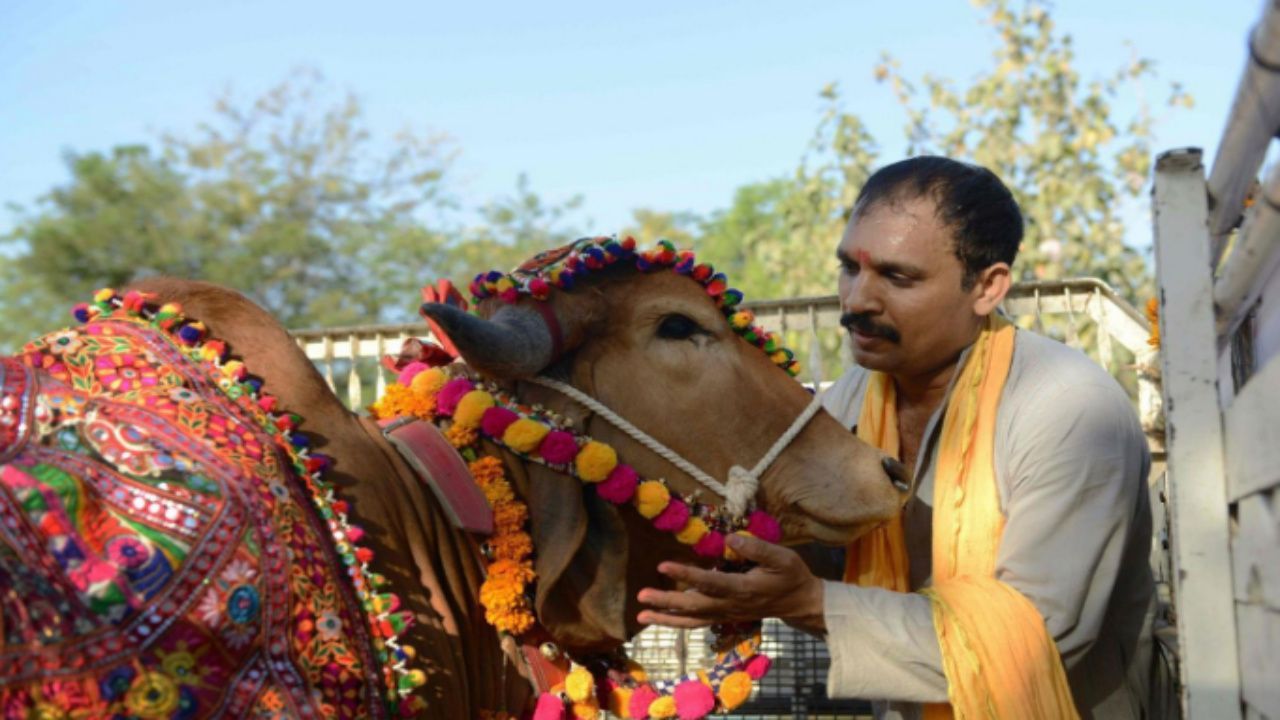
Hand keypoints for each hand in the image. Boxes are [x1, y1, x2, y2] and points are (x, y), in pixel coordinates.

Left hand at [636, 534, 826, 634]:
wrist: (799, 602)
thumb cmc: (791, 575)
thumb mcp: (782, 557)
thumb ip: (757, 548)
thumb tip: (729, 539)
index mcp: (743, 589)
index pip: (710, 582)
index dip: (686, 575)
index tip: (663, 566)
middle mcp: (730, 605)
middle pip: (694, 606)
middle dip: (666, 602)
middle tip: (641, 595)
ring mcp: (726, 614)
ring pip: (692, 619)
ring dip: (666, 618)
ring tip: (641, 614)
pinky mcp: (723, 616)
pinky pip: (696, 623)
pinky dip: (676, 622)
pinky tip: (659, 619)